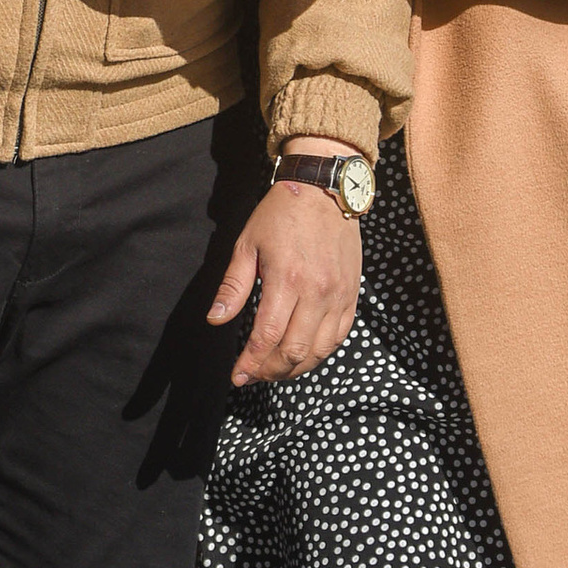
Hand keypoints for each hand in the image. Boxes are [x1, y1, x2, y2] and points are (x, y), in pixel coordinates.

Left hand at [213, 166, 363, 383]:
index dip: (251, 363)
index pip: (267, 336)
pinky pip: (339, 337)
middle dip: (270, 371)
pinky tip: (302, 355)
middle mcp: (317, 292)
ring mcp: (339, 295)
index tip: (237, 377)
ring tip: (274, 369)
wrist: (323, 190)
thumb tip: (215, 321)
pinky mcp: (352, 295)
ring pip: (319, 351)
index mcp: (286, 279)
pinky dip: (320, 353)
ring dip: (295, 368)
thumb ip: (232, 288)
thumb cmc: (280, 215)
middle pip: (294, 351)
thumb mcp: (247, 245)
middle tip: (253, 375)